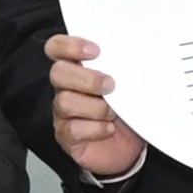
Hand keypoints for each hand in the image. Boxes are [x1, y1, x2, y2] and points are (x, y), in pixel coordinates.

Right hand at [46, 35, 142, 179]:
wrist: (131, 146)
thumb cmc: (127, 111)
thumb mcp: (128, 85)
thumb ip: (122, 69)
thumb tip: (135, 56)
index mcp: (77, 68)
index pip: (57, 48)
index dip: (70, 45)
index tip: (96, 51)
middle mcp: (66, 88)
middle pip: (58, 73)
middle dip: (87, 79)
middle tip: (110, 86)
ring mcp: (64, 113)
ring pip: (65, 102)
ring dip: (96, 107)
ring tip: (114, 113)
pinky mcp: (67, 136)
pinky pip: (72, 129)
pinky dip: (95, 129)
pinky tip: (109, 129)